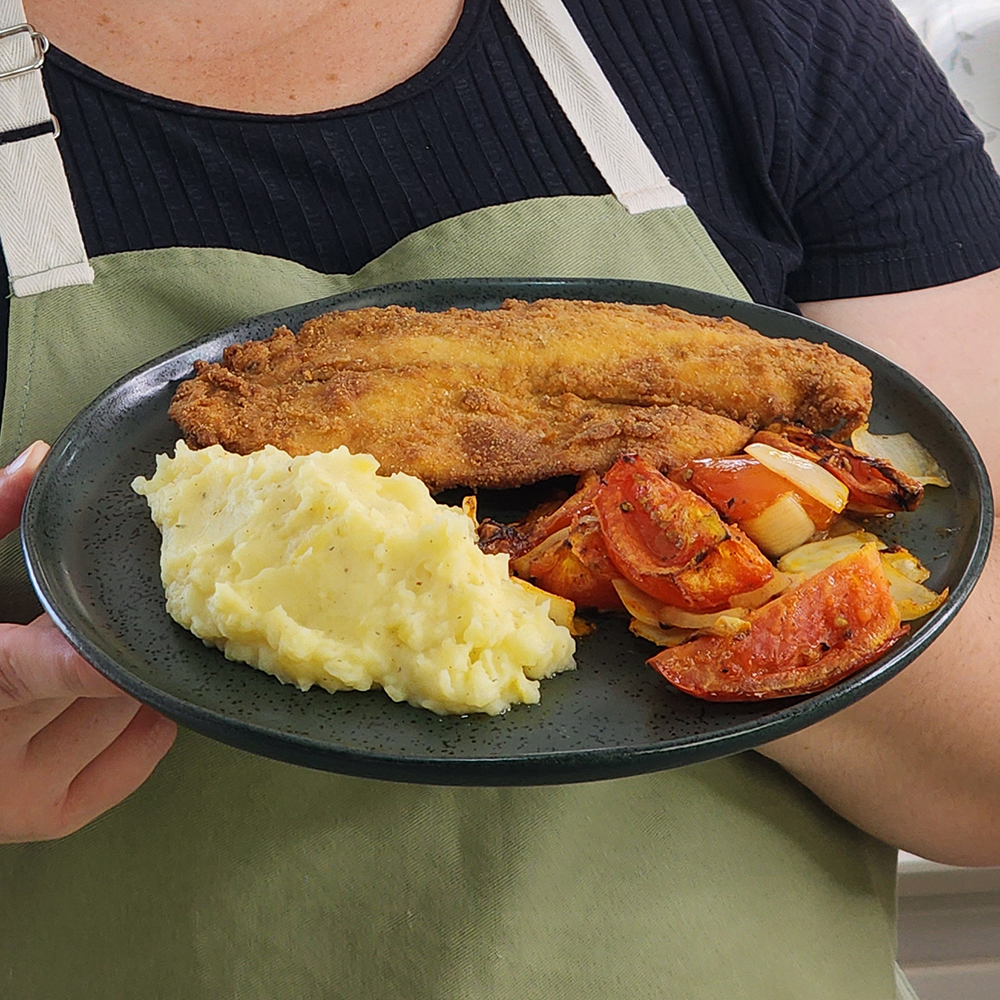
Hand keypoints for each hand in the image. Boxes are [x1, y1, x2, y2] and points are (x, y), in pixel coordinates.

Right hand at [0, 442, 176, 841]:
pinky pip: (125, 767)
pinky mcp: (43, 817)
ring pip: (118, 718)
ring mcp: (16, 797)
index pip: (21, 676)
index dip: (80, 663)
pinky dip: (142, 723)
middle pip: (90, 686)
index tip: (126, 643)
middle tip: (124, 604)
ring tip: (105, 645)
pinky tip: (134, 690)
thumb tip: (36, 459)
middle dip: (110, 636)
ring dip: (125, 675)